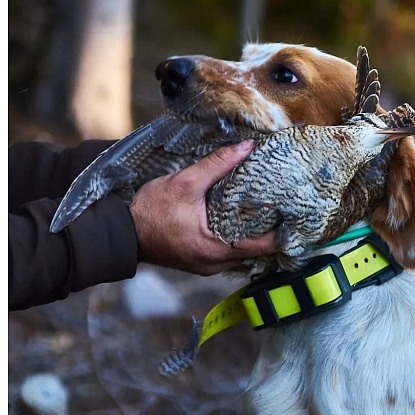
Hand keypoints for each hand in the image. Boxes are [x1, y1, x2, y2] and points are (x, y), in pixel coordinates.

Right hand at [129, 139, 277, 275]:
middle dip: (268, 231)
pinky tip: (239, 221)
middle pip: (256, 252)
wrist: (123, 233)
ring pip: (241, 254)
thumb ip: (218, 164)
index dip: (281, 230)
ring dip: (252, 236)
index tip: (292, 212)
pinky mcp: (199, 263)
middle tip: (280, 207)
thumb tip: (246, 147)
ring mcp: (206, 267)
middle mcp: (215, 264)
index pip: (263, 246)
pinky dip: (236, 239)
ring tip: (263, 211)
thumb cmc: (151, 211)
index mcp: (216, 249)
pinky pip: (227, 254)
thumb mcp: (185, 183)